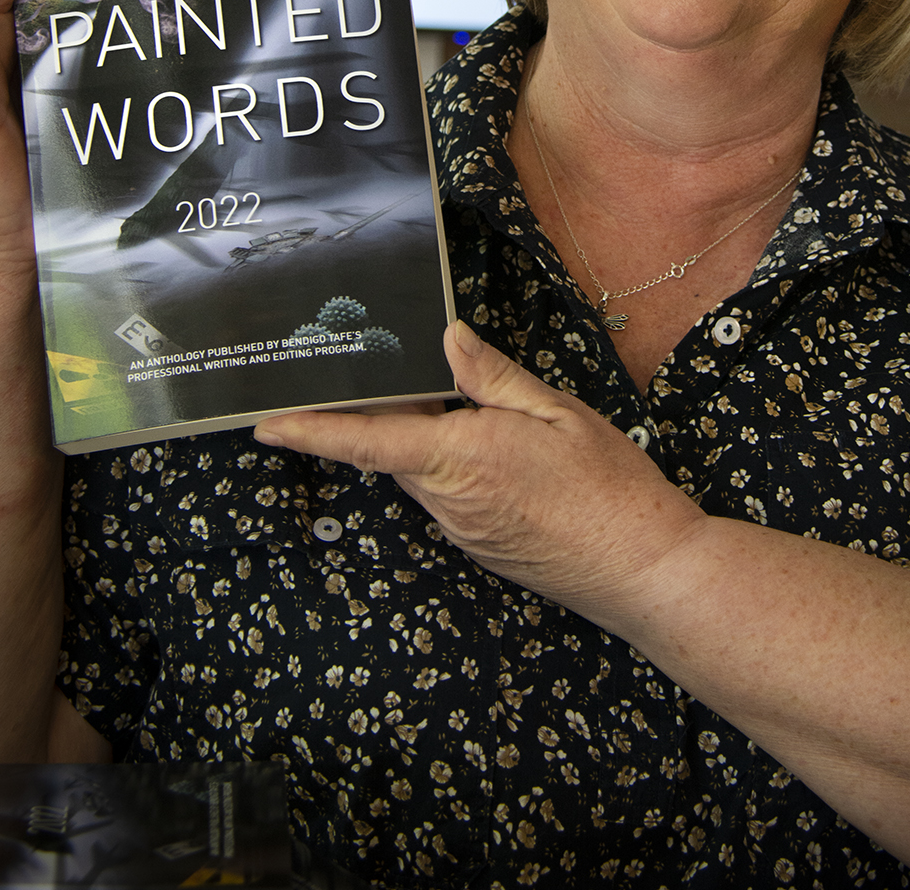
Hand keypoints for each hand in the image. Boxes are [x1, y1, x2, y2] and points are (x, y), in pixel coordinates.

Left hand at [254, 322, 704, 627]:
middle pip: (391, 448)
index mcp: (460, 457)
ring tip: (439, 389)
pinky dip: (447, 461)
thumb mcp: (557, 412)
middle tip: (373, 361)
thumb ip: (494, 378)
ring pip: (420, 470)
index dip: (311, 430)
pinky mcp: (481, 545)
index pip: (367, 439)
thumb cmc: (610, 485)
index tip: (265, 422)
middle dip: (378, 411)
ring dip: (419, 434)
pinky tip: (486, 441)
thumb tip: (448, 341)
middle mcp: (448, 499)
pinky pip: (446, 493)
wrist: (643, 569)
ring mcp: (463, 529)